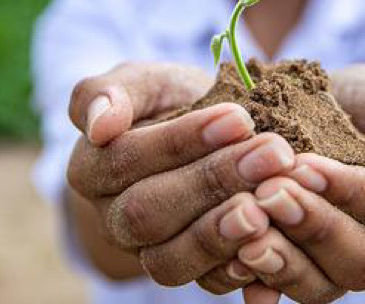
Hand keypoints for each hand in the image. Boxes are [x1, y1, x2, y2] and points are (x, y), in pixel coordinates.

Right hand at [65, 62, 297, 286]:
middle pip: (148, 213)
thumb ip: (108, 92)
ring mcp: (148, 253)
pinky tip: (274, 243)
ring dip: (224, 232)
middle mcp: (113, 219)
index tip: (239, 117)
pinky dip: (240, 270)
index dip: (181, 141)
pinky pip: (206, 284)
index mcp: (91, 169)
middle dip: (213, 181)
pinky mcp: (189, 273)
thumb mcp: (144, 82)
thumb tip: (99, 125)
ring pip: (171, 260)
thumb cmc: (172, 102)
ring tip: (271, 202)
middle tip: (273, 154)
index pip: (126, 158)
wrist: (210, 139)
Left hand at [212, 64, 364, 303]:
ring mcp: (349, 271)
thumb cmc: (358, 104)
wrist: (307, 114)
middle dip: (313, 225)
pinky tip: (236, 256)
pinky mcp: (307, 279)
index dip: (349, 190)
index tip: (304, 165)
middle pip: (362, 259)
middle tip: (268, 192)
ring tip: (249, 227)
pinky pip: (287, 292)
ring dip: (284, 258)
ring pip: (324, 285)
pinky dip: (261, 280)